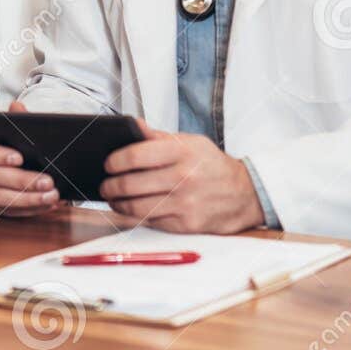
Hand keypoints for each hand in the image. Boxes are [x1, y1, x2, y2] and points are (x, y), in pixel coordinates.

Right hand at [0, 101, 61, 215]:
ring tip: (52, 195)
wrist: (26, 161)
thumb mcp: (20, 128)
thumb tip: (17, 106)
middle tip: (48, 181)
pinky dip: (33, 209)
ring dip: (29, 199)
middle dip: (23, 180)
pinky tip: (50, 204)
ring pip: (2, 198)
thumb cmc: (20, 143)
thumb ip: (18, 118)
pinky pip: (12, 211)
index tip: (19, 157)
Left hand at [97, 127, 264, 233]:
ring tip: (113, 199)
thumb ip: (158, 137)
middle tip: (105, 185)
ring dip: (118, 204)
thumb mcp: (190, 142)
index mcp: (182, 151)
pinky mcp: (186, 225)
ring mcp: (185, 203)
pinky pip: (151, 222)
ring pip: (136, 207)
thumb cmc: (212, 166)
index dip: (114, 161)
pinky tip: (133, 209)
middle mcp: (183, 177)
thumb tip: (132, 125)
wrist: (246, 194)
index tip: (107, 164)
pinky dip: (137, 216)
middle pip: (130, 184)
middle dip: (110, 186)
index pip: (135, 155)